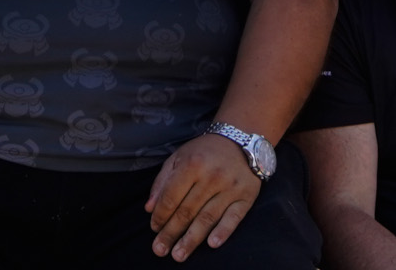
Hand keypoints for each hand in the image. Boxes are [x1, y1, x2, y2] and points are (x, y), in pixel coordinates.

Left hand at [144, 128, 261, 260]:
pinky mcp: (246, 196)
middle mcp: (211, 176)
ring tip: (178, 255)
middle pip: (187, 211)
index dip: (160, 216)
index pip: (171, 197)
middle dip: (171, 233)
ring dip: (191, 239)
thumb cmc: (204, 151)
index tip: (154, 229)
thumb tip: (149, 209)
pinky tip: (211, 244)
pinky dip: (223, 231)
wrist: (241, 139)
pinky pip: (234, 217)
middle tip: (160, 250)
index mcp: (192, 165)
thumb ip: (162, 182)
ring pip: (207, 218)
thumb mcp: (179, 157)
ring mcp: (230, 187)